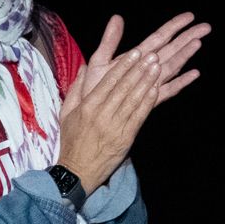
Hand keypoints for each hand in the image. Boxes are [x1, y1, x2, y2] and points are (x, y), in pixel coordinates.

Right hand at [56, 44, 162, 192]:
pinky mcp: (126, 138)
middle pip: (123, 88)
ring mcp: (115, 127)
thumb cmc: (72, 140)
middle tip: (151, 55)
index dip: (123, 66)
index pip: (107, 82)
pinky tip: (156, 90)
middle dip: (139, 69)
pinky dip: (148, 102)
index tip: (134, 52)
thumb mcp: (67, 113)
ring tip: (157, 67)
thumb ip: (77, 89)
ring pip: (133, 100)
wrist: (78, 171)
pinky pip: (139, 117)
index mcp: (87, 107)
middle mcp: (101, 115)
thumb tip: (86, 67)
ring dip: (147, 82)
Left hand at [71, 11, 209, 107]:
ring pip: (173, 66)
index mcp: (136, 56)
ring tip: (199, 43)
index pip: (159, 37)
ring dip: (186, 55)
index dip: (174, 26)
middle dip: (188, 37)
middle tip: (206, 27)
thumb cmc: (94, 88)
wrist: (91, 114)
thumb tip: (117, 17)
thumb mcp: (99, 60)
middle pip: (172, 49)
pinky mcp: (150, 99)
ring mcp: (150, 82)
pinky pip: (169, 90)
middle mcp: (147, 68)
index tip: (190, 16)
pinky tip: (194, 74)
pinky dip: (181, 82)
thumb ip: (110, 40)